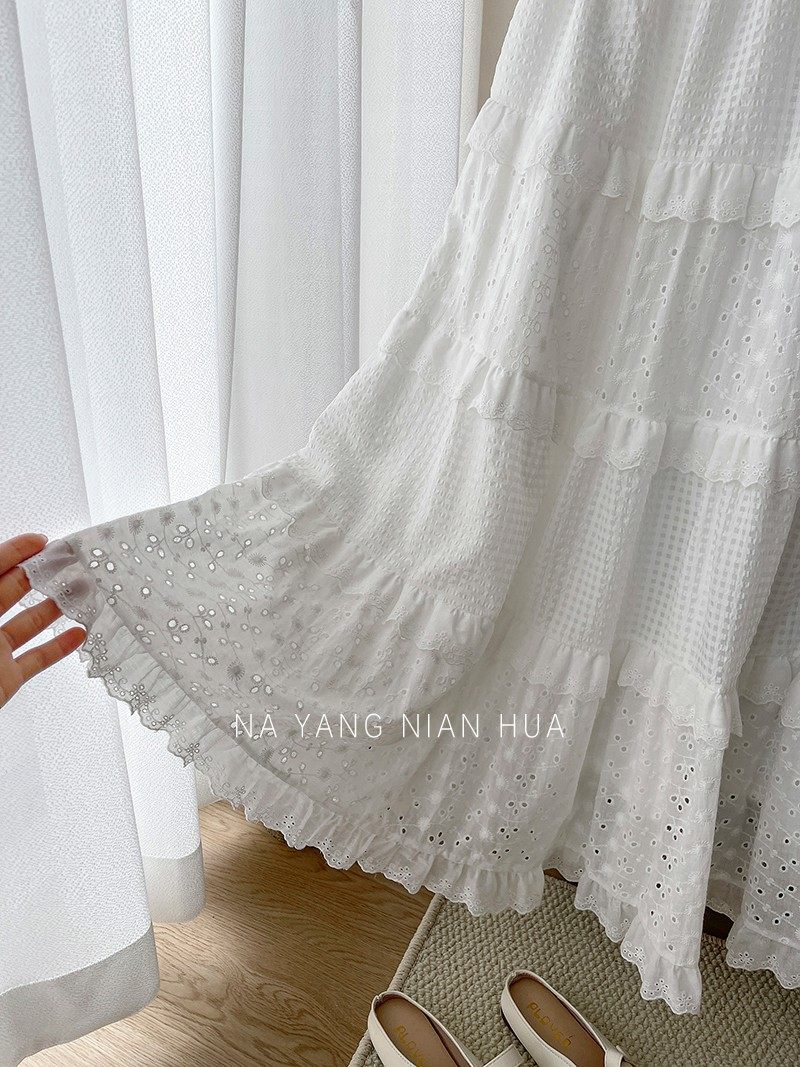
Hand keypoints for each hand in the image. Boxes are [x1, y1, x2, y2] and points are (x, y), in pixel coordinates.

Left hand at [0, 533, 85, 708]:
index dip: (15, 552)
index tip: (40, 542)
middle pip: (12, 590)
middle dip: (41, 573)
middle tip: (67, 561)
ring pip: (28, 622)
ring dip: (56, 606)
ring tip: (80, 591)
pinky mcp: (6, 678)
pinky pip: (36, 659)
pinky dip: (59, 647)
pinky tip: (76, 635)